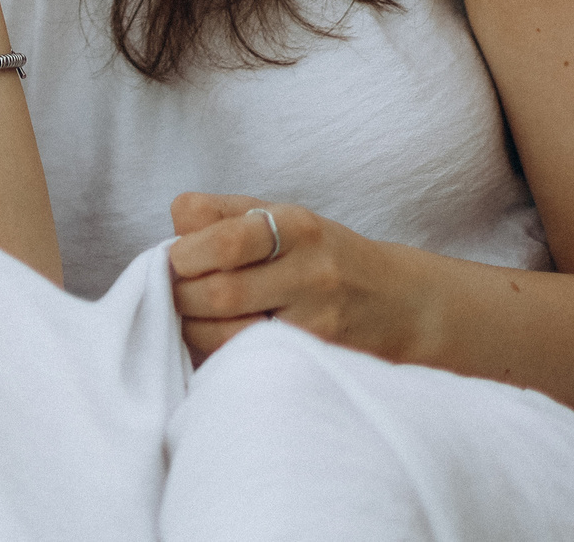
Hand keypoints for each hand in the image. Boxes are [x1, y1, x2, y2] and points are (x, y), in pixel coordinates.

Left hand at [168, 192, 418, 366]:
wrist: (401, 303)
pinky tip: (214, 340)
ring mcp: (317, 322)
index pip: (221, 238)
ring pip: (228, 334)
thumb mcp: (279, 218)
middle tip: (175, 293)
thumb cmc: (320, 255)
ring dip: (192, 328)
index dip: (183, 252)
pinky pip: (248, 359)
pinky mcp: (318, 359)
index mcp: (295, 226)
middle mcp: (311, 273)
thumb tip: (172, 232)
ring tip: (192, 317)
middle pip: (219, 292)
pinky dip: (217, 352)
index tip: (175, 259)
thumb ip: (219, 214)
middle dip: (179, 295)